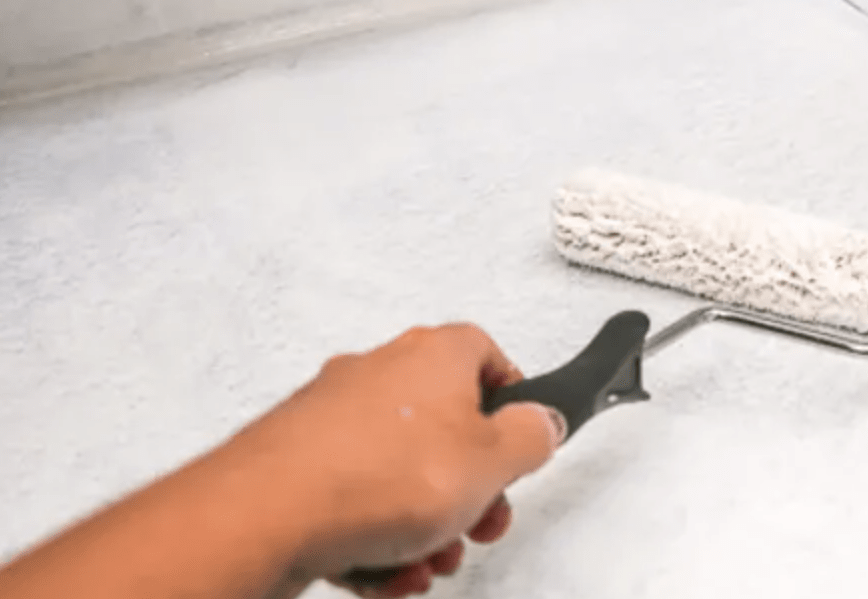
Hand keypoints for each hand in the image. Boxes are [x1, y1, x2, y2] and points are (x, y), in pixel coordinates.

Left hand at [232, 323, 564, 596]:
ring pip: (398, 472)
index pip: (488, 355)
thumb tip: (543, 423)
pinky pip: (354, 499)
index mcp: (434, 353)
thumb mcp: (492, 463)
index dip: (511, 399)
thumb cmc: (374, 475)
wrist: (270, 514)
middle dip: (467, 487)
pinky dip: (374, 535)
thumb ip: (530, 438)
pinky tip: (383, 568)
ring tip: (426, 558)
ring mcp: (334, 416)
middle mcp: (381, 373)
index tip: (521, 436)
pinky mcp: (298, 460)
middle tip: (478, 521)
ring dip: (423, 522)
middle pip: (445, 427)